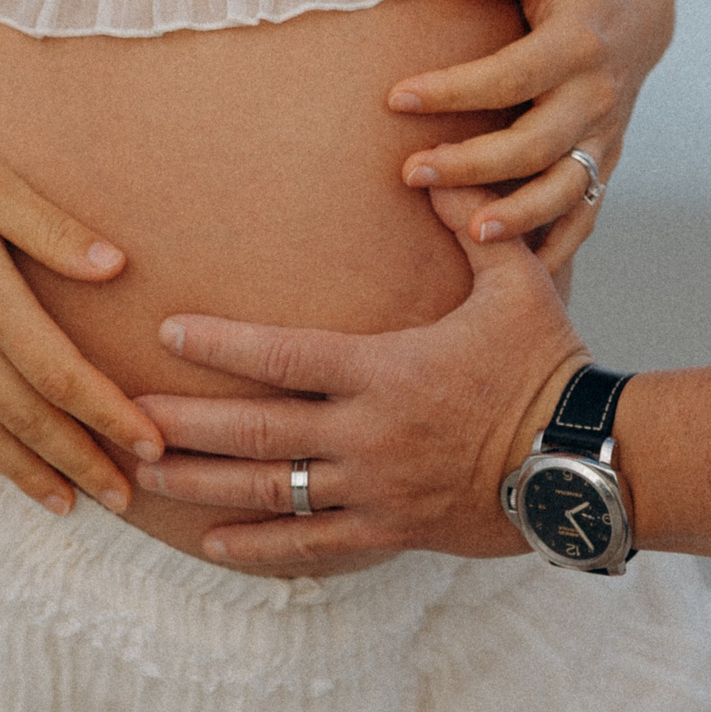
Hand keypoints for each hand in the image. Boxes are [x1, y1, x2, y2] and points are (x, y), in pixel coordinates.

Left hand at [131, 187, 588, 569]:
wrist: (584, 462)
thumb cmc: (548, 364)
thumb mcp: (512, 281)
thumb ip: (465, 223)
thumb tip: (429, 163)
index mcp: (384, 370)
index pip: (284, 355)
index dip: (222, 344)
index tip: (169, 331)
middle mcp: (367, 434)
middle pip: (257, 431)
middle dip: (186, 425)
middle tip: (125, 418)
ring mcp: (376, 490)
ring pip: (271, 492)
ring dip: (203, 486)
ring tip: (145, 476)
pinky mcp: (392, 532)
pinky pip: (314, 546)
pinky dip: (261, 548)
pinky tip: (214, 545)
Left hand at [390, 0, 674, 265]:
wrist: (643, 12)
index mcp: (577, 45)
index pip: (510, 76)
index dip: (455, 91)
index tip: (397, 98)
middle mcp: (594, 98)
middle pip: (533, 144)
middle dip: (472, 164)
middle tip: (411, 173)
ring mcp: (603, 137)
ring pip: (562, 190)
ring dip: (517, 216)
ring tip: (467, 232)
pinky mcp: (605, 162)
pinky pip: (585, 215)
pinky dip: (557, 247)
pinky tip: (521, 273)